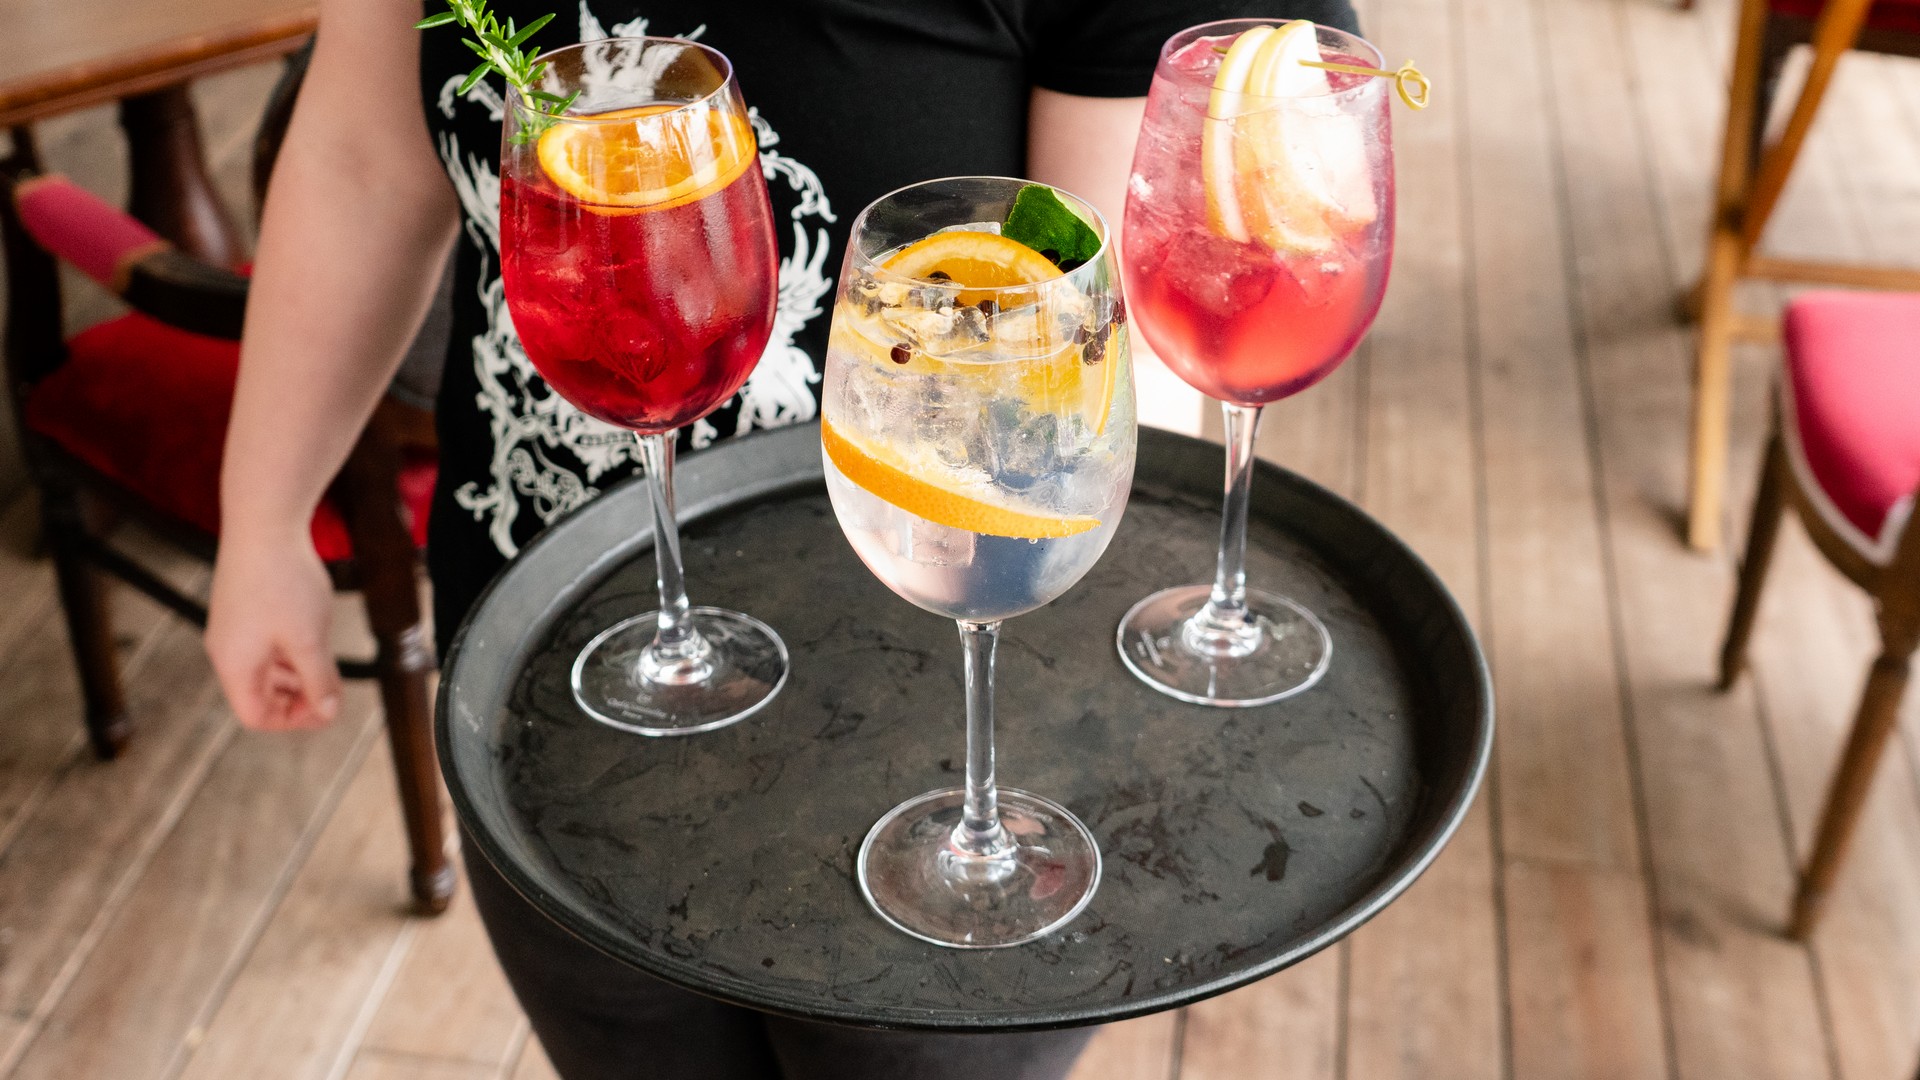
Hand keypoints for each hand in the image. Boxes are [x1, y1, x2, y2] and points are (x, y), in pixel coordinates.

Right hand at [206, 532, 341, 729]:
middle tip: (331, 687)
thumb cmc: (284, 582)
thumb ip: (319, 680)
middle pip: (259, 695)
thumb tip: (328, 711)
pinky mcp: (242, 609)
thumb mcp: (309, 639)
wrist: (263, 524)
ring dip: (296, 674)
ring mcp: (232, 629)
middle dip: (298, 697)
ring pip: (264, 670)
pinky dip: (289, 651)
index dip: (293, 720)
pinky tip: (313, 635)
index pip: (256, 716)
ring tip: (325, 661)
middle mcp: (226, 650)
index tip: (326, 706)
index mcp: (234, 665)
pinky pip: (264, 646)